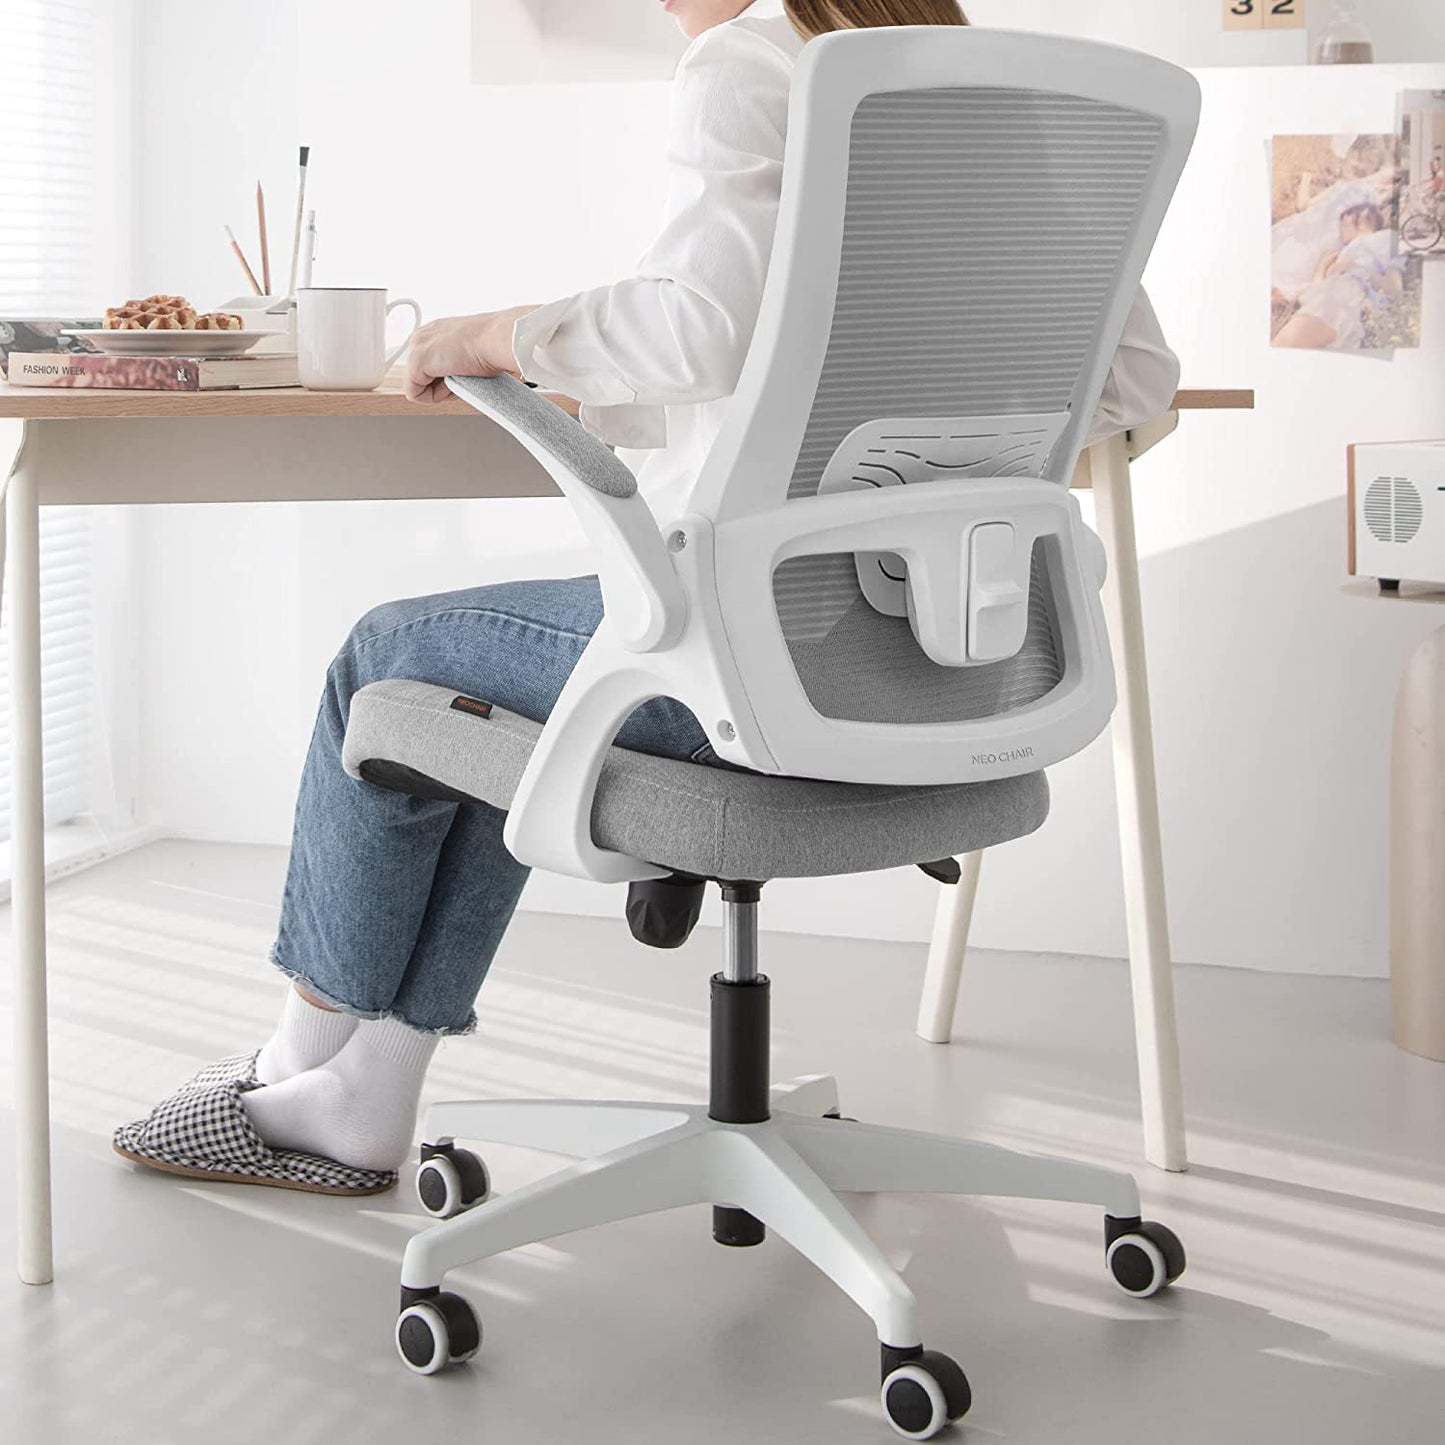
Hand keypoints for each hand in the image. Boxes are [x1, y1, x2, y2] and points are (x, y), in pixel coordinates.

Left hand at [405, 305, 536, 402]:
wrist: (495, 340)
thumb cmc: (491, 345)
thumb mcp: (467, 353)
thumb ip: (453, 363)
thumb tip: (453, 379)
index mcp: (434, 333)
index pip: (428, 366)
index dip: (444, 378)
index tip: (461, 373)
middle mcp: (421, 337)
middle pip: (420, 377)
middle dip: (440, 385)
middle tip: (462, 376)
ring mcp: (416, 348)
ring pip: (418, 386)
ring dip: (440, 390)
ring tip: (460, 376)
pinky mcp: (415, 363)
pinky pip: (415, 395)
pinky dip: (435, 396)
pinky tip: (453, 381)